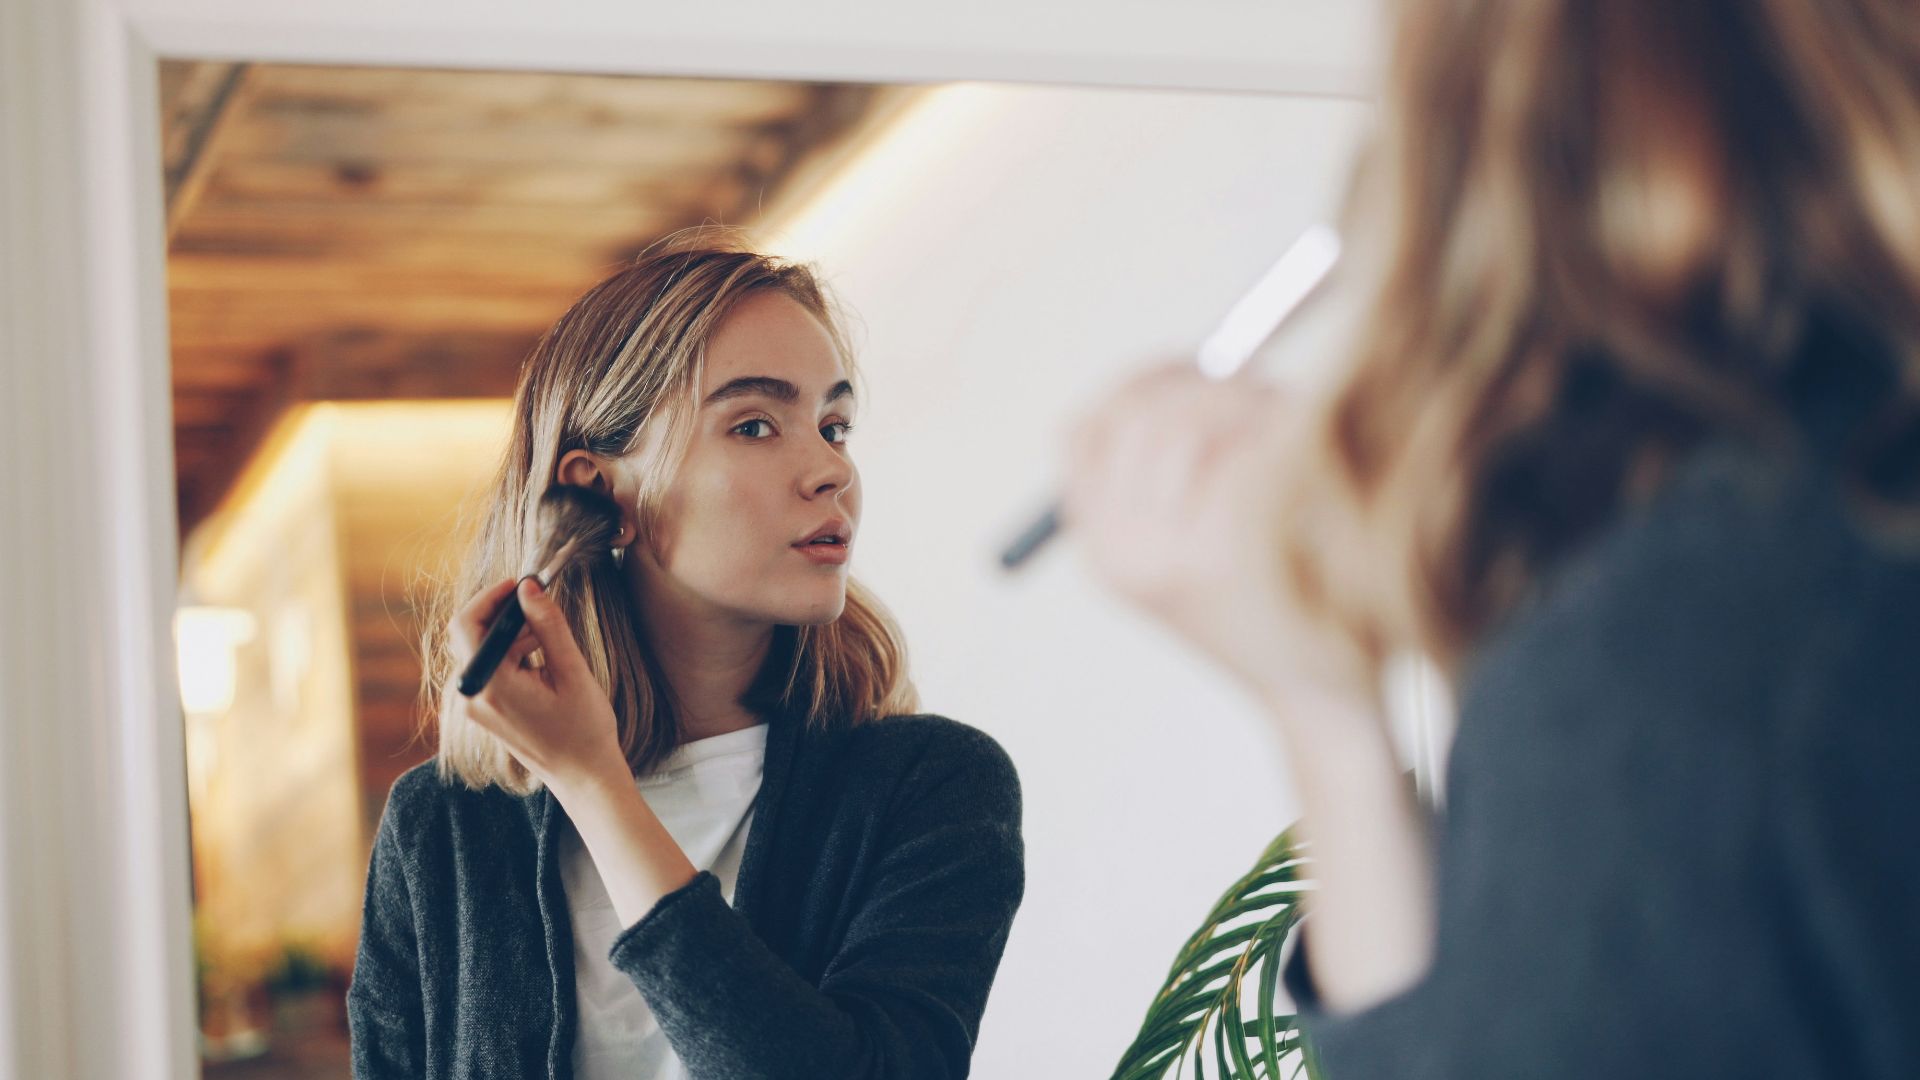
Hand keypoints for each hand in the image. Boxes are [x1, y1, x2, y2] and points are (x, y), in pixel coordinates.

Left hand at [447, 576, 621, 786]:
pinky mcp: (483, 710)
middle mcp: (473, 697)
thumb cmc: (583, 729)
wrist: (583, 776)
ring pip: (480, 651)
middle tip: (541, 608)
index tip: (520, 584)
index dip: (490, 597)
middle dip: (504, 615)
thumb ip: (548, 626)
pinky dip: (510, 654)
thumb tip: (529, 588)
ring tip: (549, 639)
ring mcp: (475, 707)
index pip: (466, 625)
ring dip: (510, 635)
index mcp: (492, 687)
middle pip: (470, 635)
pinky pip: (488, 669)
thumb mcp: (572, 672)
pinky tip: (541, 658)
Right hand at [1061, 362, 1373, 709]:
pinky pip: (1244, 444)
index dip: (1137, 384)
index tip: (1191, 366)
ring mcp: (1170, 555)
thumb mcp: (1195, 552)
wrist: (1324, 699)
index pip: (1081, 433)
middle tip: (1262, 388)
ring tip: (1292, 431)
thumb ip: (1165, 473)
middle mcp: (1120, 555)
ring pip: (1189, 419)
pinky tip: (1312, 460)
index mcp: (1104, 554)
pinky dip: (1281, 431)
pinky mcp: (1230, 549)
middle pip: (1137, 414)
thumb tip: (1176, 372)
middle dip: (1204, 382)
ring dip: (1247, 403)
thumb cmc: (1280, 611)